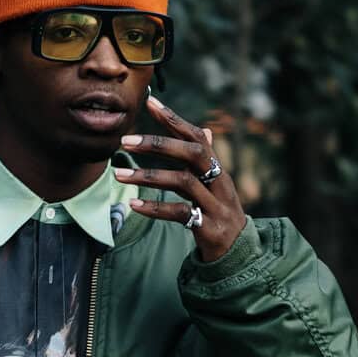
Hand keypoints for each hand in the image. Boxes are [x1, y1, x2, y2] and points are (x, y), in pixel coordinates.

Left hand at [113, 97, 248, 265]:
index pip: (196, 136)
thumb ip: (205, 161)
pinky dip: (155, 208)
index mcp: (217, 169)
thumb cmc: (219, 214)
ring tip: (119, 175)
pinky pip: (180, 213)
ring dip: (148, 176)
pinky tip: (133, 205)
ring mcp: (216, 205)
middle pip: (192, 153)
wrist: (238, 254)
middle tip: (126, 141)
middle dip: (158, 144)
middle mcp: (219, 182)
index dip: (174, 119)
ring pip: (183, 181)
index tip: (149, 102)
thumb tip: (204, 130)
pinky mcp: (209, 228)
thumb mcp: (214, 186)